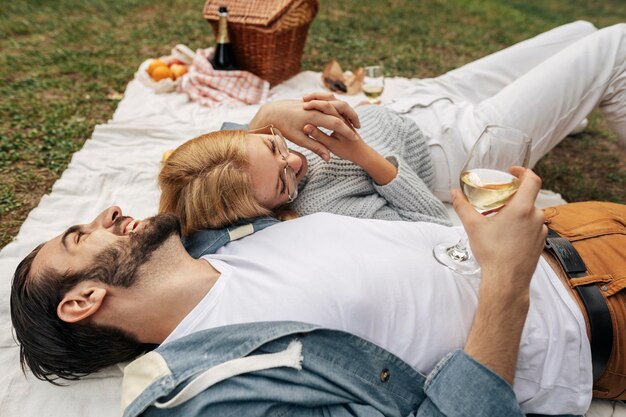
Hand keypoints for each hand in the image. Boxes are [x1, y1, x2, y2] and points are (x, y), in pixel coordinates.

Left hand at [248, 93, 359, 160]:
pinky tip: (338, 115)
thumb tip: (328, 158)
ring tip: (352, 120)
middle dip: (352, 117)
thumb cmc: (283, 128)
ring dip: (346, 109)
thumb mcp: (299, 140)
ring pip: (336, 101)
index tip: (356, 139)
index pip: (337, 124)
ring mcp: (314, 101)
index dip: (348, 132)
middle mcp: (316, 106)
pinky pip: (328, 99)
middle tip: (359, 127)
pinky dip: (336, 105)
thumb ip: (316, 147)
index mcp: (314, 117)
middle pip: (341, 108)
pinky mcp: (312, 99)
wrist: (271, 112)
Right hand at [453, 167, 546, 288]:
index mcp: (522, 208)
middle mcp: (536, 217)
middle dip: (514, 196)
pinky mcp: (541, 243)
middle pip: (529, 197)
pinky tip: (508, 234)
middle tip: (499, 199)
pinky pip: (534, 227)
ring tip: (501, 219)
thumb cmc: (492, 253)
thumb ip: (463, 206)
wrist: (506, 280)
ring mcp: (541, 231)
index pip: (532, 180)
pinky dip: (523, 225)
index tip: (512, 172)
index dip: (523, 172)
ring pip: (531, 213)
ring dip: (518, 212)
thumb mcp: (473, 226)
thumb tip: (454, 193)